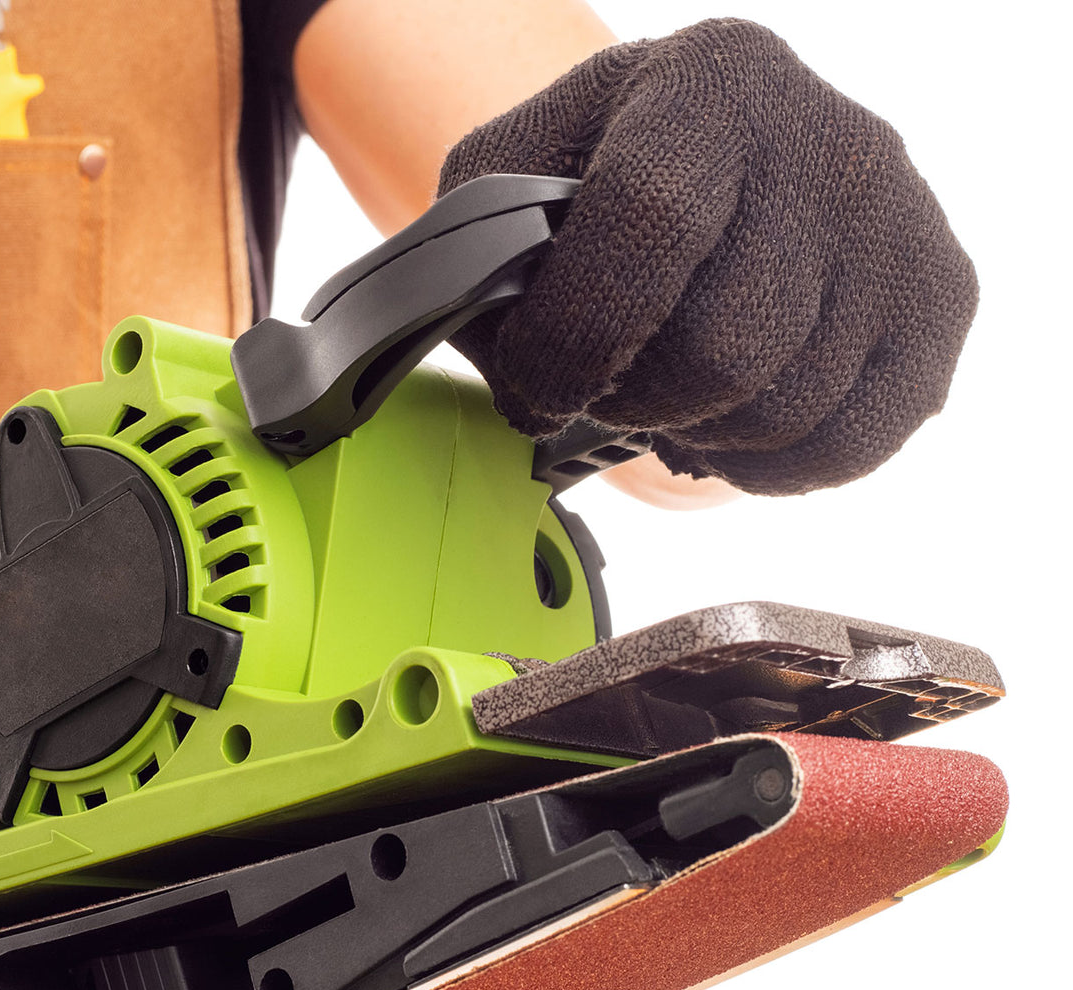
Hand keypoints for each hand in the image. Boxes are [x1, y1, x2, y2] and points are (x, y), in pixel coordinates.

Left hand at [437, 18, 977, 494]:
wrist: (720, 167)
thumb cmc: (601, 186)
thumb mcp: (518, 186)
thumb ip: (486, 259)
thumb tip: (514, 366)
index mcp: (705, 85)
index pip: (649, 219)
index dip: (576, 338)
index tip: (539, 386)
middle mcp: (825, 136)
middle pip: (726, 344)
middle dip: (638, 401)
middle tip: (611, 391)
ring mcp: (897, 221)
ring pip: (785, 406)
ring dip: (699, 432)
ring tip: (672, 395)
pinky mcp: (940, 298)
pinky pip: (851, 443)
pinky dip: (770, 467)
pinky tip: (732, 424)